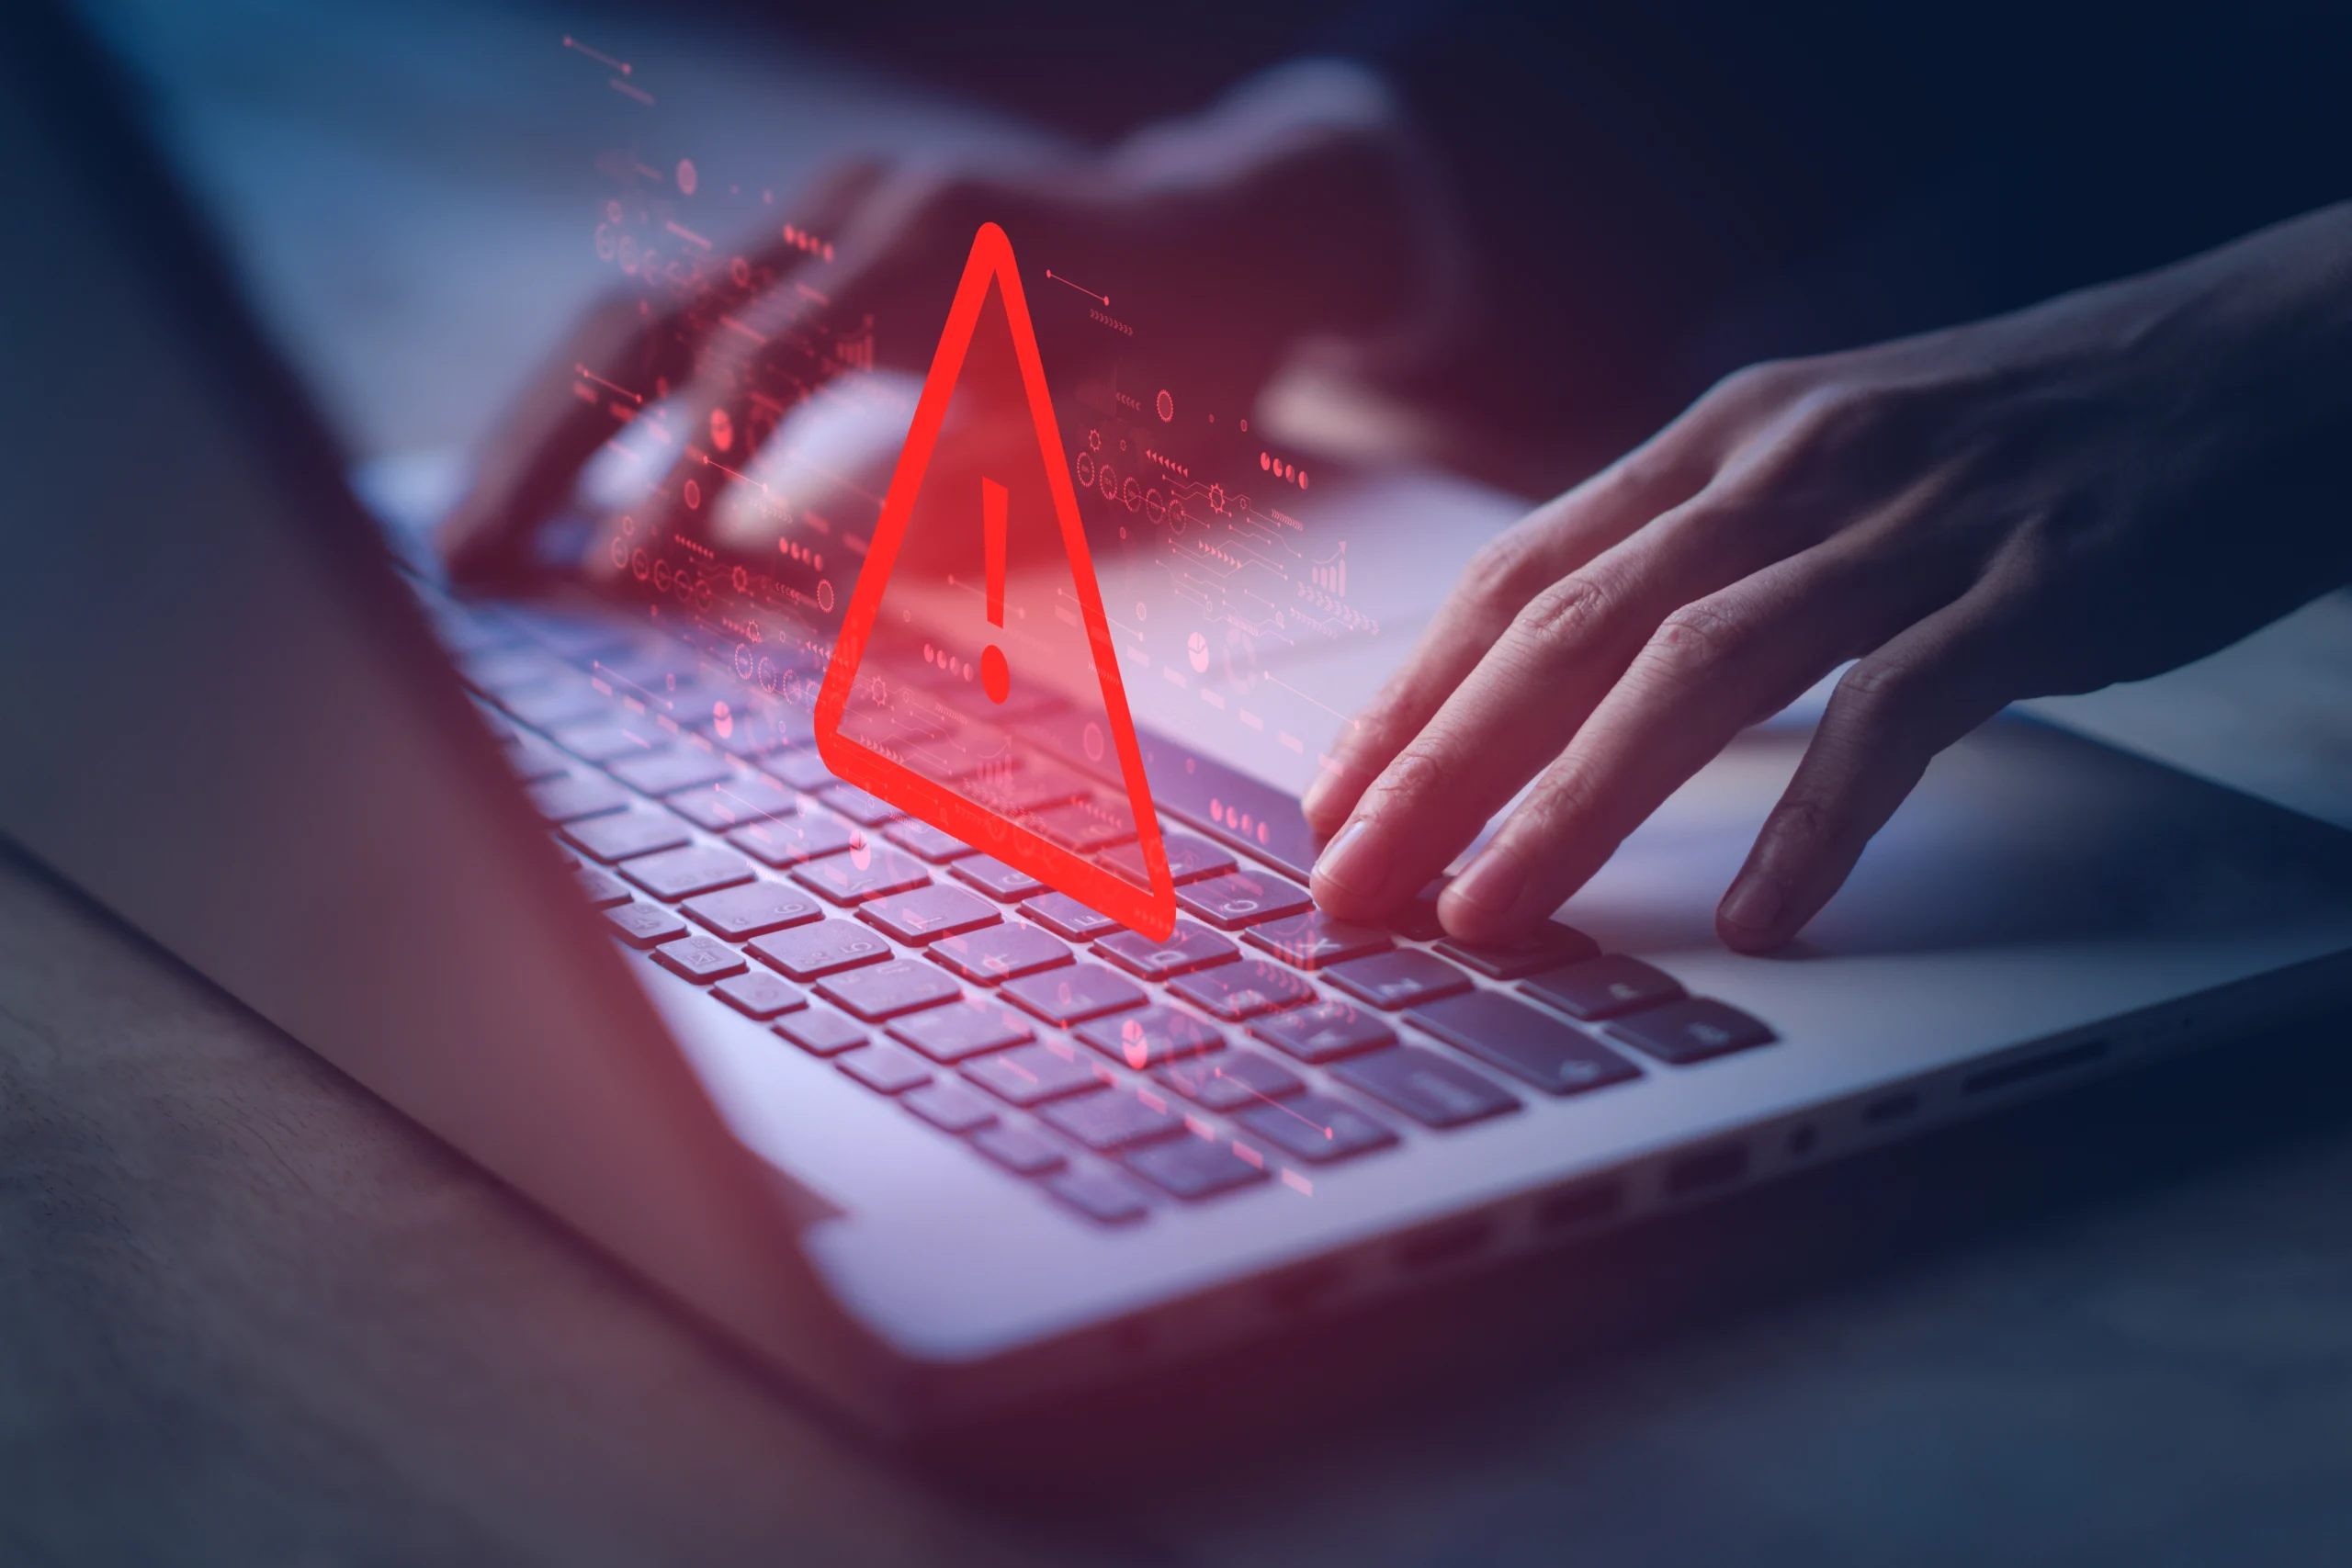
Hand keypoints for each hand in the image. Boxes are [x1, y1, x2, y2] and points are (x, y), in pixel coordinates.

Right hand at [436, 61, 1442, 594]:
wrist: (1237, 227)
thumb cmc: (1198, 343)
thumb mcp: (1130, 430)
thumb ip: (990, 502)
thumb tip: (830, 600)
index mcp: (939, 244)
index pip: (765, 364)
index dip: (686, 476)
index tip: (618, 579)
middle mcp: (861, 205)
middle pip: (658, 322)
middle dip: (551, 448)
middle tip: (469, 567)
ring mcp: (828, 212)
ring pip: (645, 315)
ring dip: (551, 432)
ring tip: (477, 543)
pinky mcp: (814, 245)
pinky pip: (686, 321)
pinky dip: (613, 410)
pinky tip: (560, 493)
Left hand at [1305, 202, 2351, 951]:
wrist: (2260, 364)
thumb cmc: (2026, 435)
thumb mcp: (1830, 459)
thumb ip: (1704, 551)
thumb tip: (1565, 674)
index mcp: (1724, 441)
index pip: (1521, 576)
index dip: (1412, 696)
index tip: (1334, 804)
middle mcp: (1788, 468)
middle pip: (1569, 628)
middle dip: (1441, 769)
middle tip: (1356, 889)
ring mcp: (1908, 525)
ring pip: (1696, 667)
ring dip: (1575, 803)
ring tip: (1491, 917)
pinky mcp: (2033, 589)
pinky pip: (1896, 712)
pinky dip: (1815, 817)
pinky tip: (1757, 914)